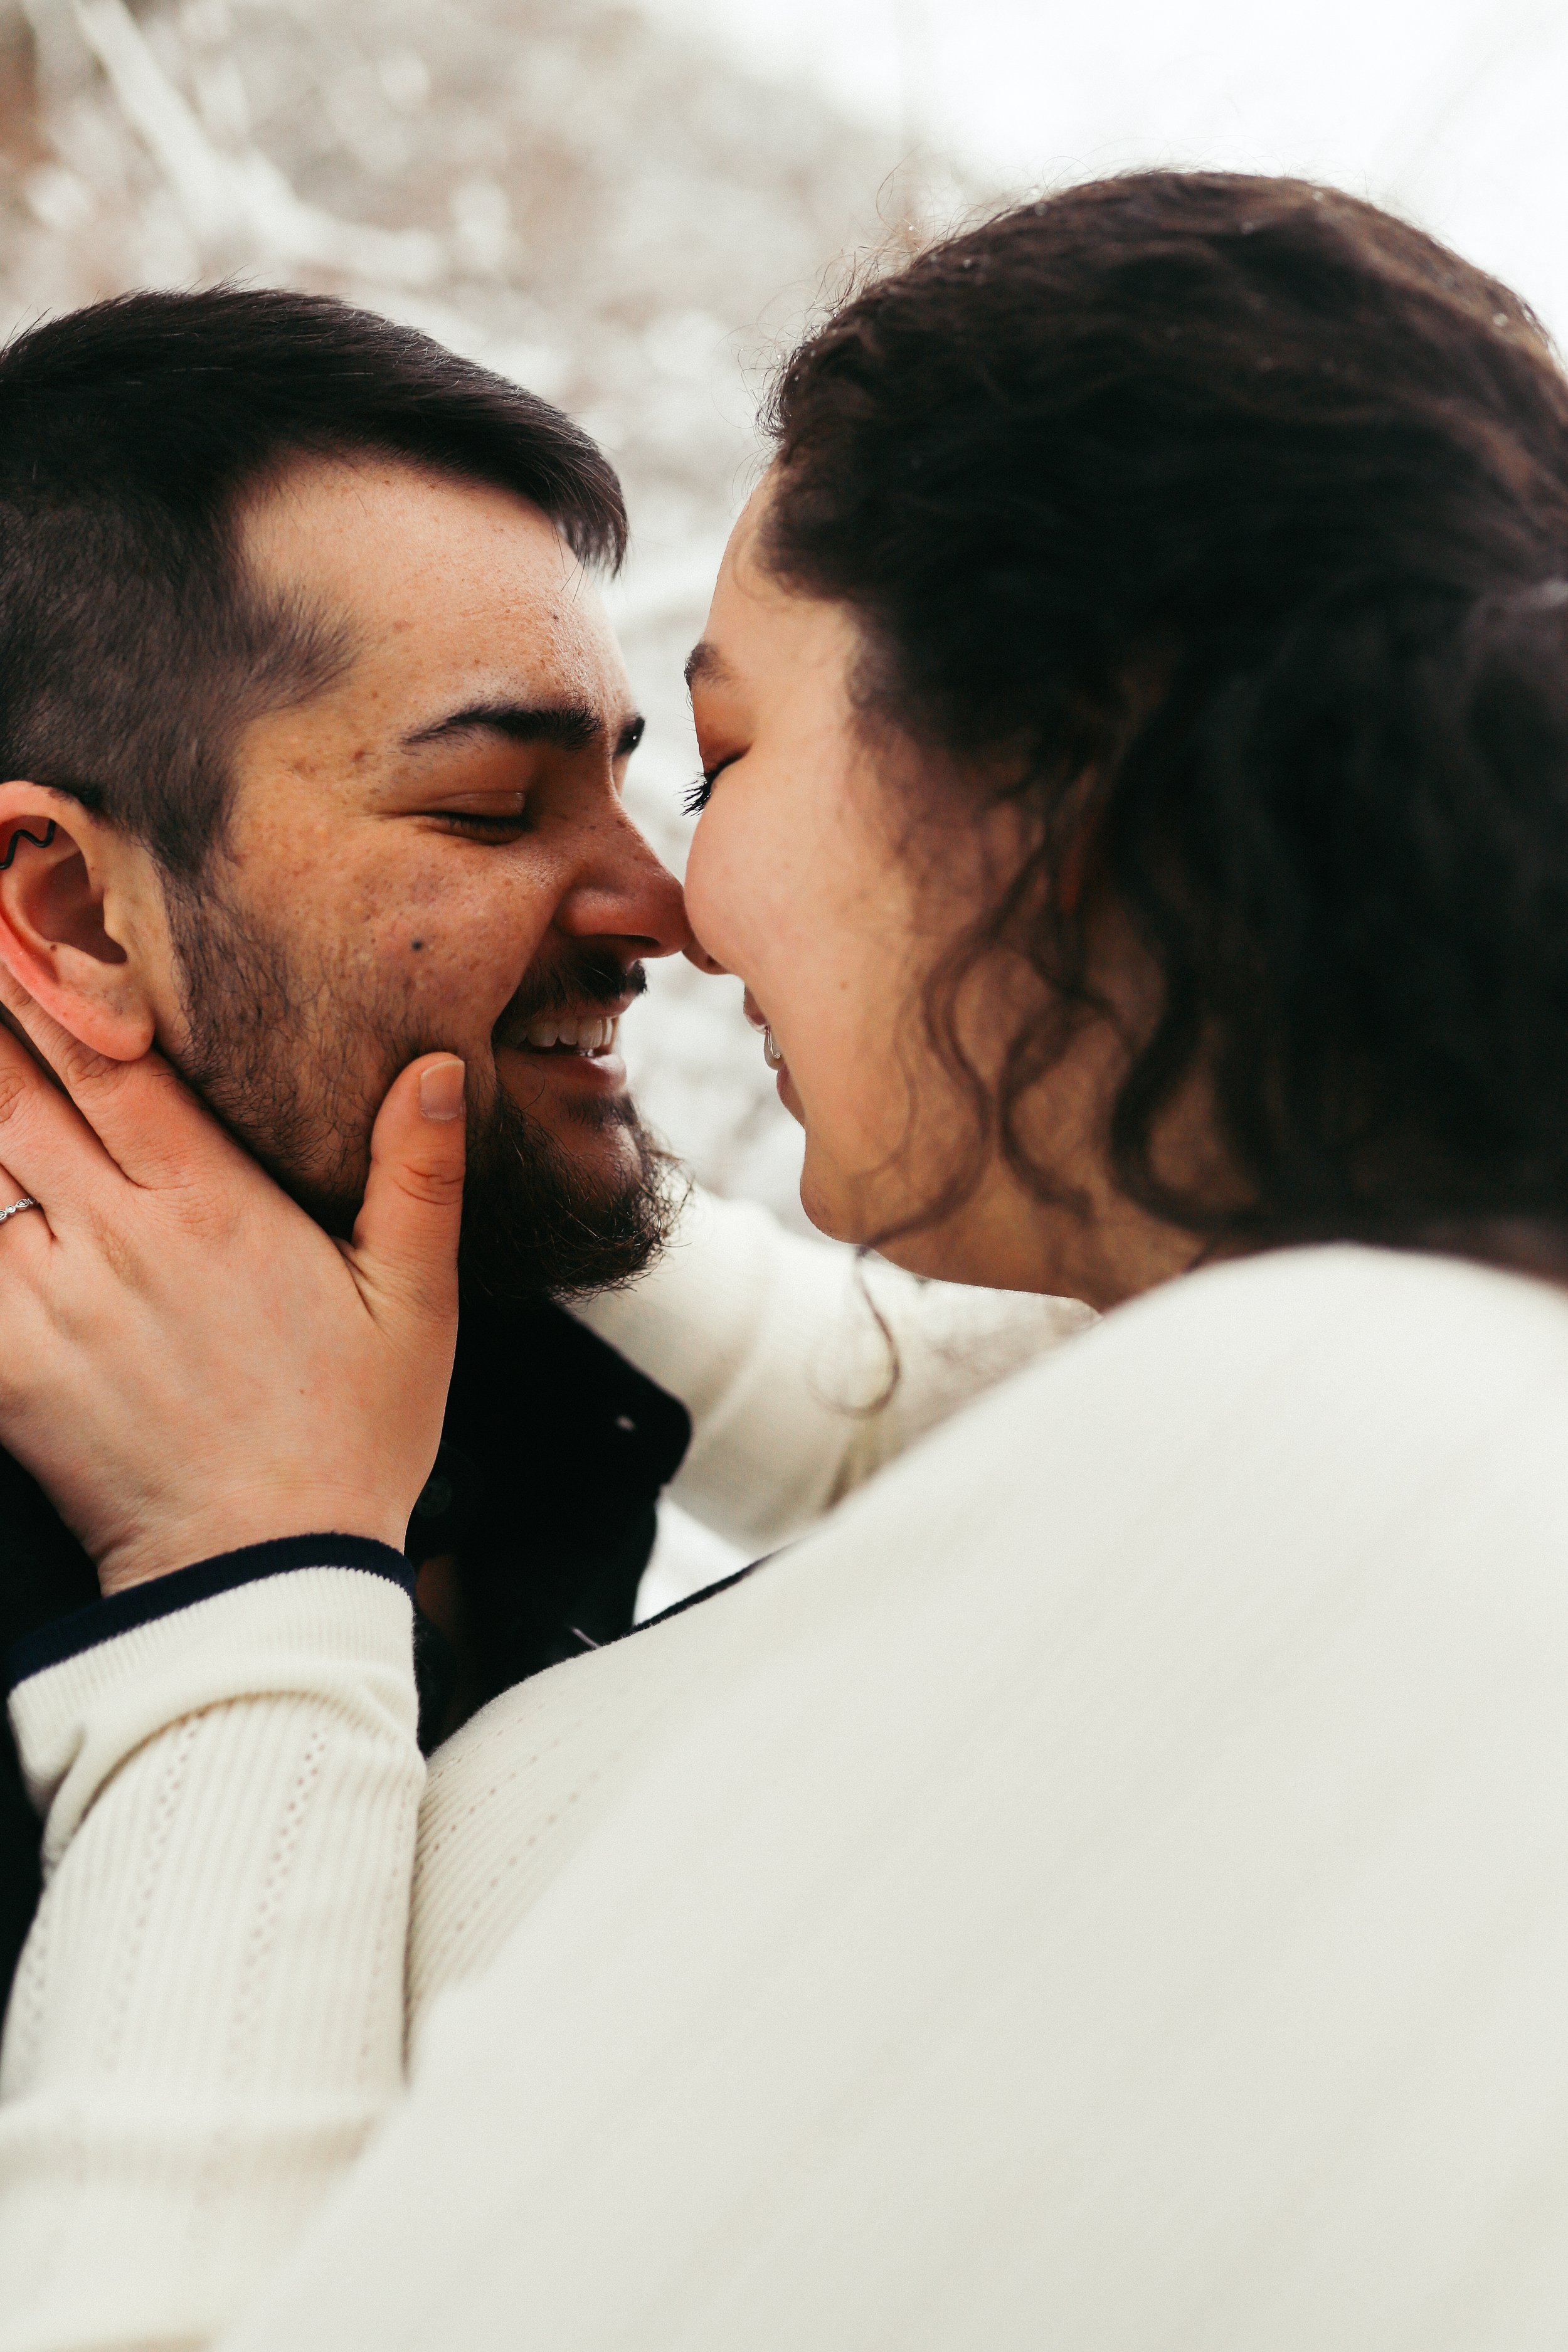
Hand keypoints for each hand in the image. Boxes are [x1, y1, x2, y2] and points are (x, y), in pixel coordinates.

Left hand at [0, 971, 464, 1594]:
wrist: (265, 1574)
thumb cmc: (350, 1437)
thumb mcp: (416, 1305)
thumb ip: (419, 1179)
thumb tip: (433, 1069)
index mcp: (213, 1206)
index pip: (109, 1063)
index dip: (57, 985)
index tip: (24, 929)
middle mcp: (119, 1237)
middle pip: (14, 1093)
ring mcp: (52, 1302)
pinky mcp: (8, 1368)